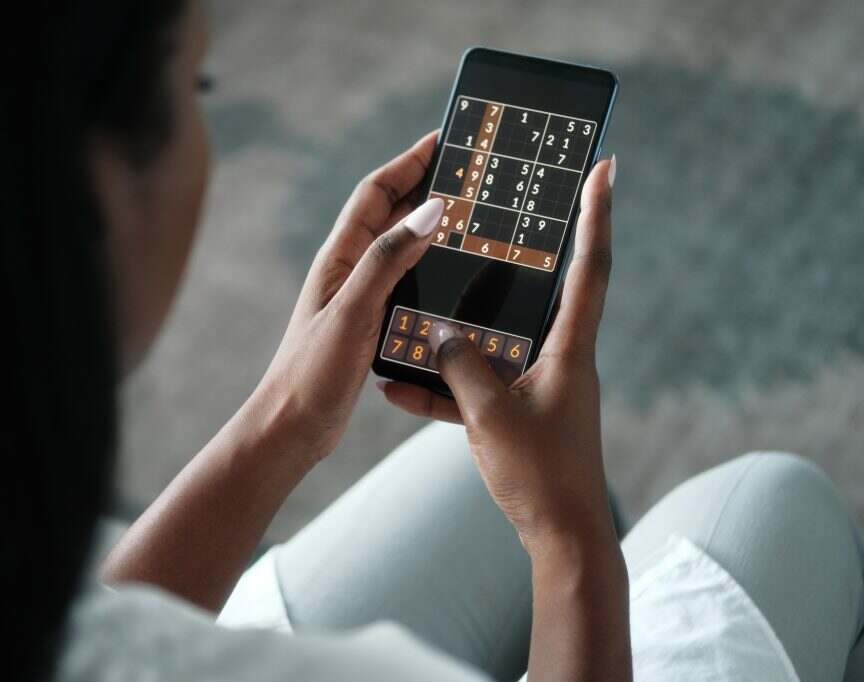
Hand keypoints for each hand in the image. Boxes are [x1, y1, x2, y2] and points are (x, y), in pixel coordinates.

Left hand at [246, 132, 444, 462]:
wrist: (293, 426)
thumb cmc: (312, 371)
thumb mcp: (354, 310)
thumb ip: (389, 259)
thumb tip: (430, 208)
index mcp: (340, 258)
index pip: (375, 193)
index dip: (407, 162)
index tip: (443, 141)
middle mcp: (349, 270)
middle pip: (391, 214)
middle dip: (426, 187)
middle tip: (468, 174)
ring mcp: (360, 296)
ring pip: (401, 249)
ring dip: (431, 229)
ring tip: (471, 217)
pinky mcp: (370, 323)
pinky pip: (405, 282)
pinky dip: (429, 268)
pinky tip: (453, 275)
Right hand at [380, 157, 617, 552]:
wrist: (561, 539)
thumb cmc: (541, 475)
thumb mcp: (492, 416)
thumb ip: (461, 367)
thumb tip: (438, 332)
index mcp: (570, 350)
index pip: (590, 267)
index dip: (597, 214)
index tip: (605, 166)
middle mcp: (560, 359)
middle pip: (544, 292)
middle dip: (521, 255)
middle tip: (498, 216)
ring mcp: (538, 386)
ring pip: (498, 343)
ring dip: (461, 334)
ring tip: (421, 311)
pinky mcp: (518, 415)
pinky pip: (477, 389)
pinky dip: (444, 389)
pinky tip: (398, 390)